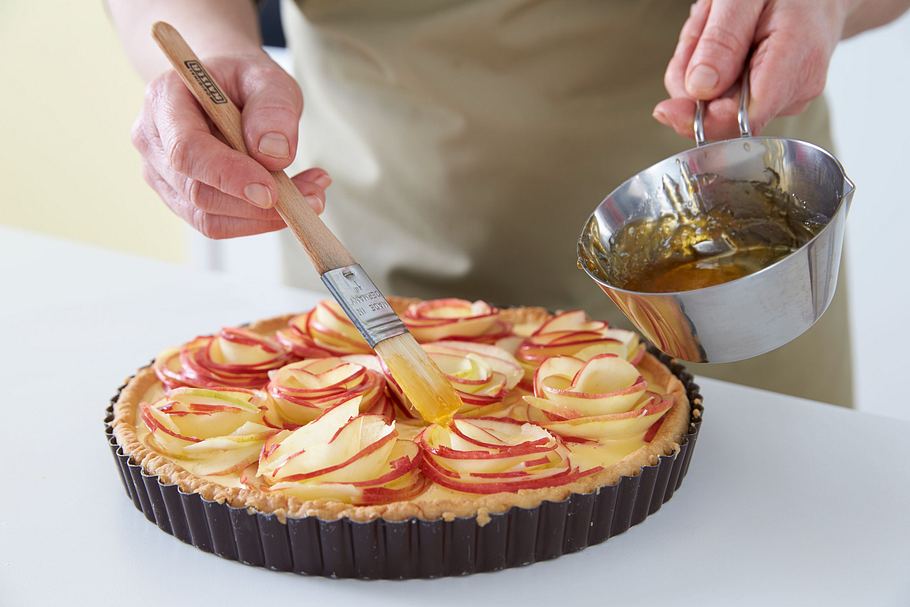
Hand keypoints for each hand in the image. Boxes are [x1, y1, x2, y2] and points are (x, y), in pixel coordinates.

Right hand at [132, 52, 329, 238]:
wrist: (221, 89)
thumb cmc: (242, 81)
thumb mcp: (268, 78)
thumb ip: (273, 108)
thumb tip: (273, 154)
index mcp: (165, 100)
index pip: (186, 151)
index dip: (228, 175)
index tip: (271, 192)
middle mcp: (153, 142)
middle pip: (198, 192)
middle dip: (258, 205)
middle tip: (315, 195)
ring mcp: (161, 176)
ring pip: (209, 218)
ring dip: (265, 217)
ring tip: (312, 194)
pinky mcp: (180, 200)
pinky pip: (219, 224)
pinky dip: (259, 220)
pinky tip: (293, 200)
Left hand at [654, 0, 849, 139]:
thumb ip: (722, 40)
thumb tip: (699, 89)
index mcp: (796, 59)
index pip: (744, 118)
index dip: (702, 119)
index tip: (668, 108)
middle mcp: (796, 88)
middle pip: (722, 111)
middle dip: (695, 76)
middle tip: (704, 26)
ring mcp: (787, 98)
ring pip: (717, 103)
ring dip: (701, 68)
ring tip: (721, 25)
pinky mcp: (772, 100)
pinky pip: (724, 96)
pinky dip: (712, 70)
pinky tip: (728, 41)